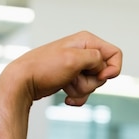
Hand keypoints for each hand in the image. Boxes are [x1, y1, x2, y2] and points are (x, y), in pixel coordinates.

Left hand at [3, 31, 122, 105]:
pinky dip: (78, 97)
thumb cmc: (43, 68)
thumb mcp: (74, 59)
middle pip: (104, 72)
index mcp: (86, 41)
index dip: (112, 69)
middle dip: (91, 81)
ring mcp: (77, 66)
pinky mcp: (72, 78)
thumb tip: (104, 68)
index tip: (100, 76)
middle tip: (74, 77)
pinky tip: (66, 97)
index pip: (115, 54)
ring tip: (66, 84)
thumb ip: (96, 59)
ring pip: (94, 84)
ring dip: (82, 90)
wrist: (23, 82)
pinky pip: (85, 92)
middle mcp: (83, 52)